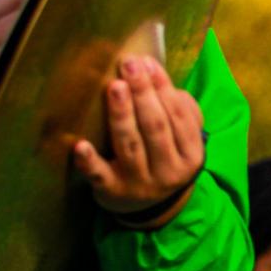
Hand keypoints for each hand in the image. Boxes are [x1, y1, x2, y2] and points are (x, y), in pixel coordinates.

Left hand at [72, 55, 206, 226]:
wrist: (152, 207)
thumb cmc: (164, 159)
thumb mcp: (183, 141)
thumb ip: (180, 111)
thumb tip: (158, 76)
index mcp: (191, 155)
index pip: (179, 116)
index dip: (164, 88)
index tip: (147, 63)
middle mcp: (169, 171)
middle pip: (155, 128)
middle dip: (143, 94)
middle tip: (129, 66)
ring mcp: (140, 182)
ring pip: (130, 145)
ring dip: (122, 114)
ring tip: (115, 87)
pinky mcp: (113, 191)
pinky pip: (100, 175)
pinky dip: (89, 161)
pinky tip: (80, 145)